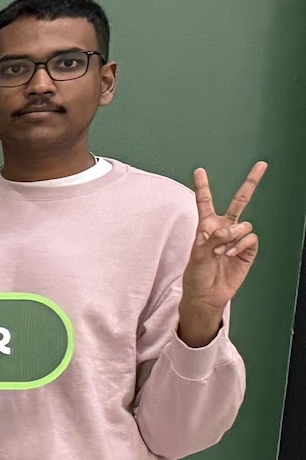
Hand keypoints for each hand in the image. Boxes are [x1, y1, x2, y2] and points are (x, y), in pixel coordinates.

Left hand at [179, 161, 268, 343]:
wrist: (207, 294)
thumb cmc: (196, 275)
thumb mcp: (197, 255)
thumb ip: (211, 239)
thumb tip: (229, 229)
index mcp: (206, 226)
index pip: (206, 202)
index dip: (204, 187)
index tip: (199, 171)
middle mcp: (224, 228)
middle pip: (240, 201)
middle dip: (251, 183)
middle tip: (262, 165)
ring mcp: (237, 238)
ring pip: (244, 224)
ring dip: (232, 237)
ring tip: (221, 252)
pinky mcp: (248, 249)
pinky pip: (250, 238)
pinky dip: (240, 245)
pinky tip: (231, 254)